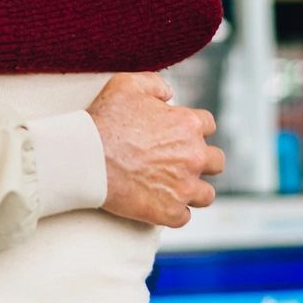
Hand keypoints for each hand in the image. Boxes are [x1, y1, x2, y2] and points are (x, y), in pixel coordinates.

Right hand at [89, 73, 222, 228]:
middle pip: (216, 162)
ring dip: (194, 192)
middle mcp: (193, 156)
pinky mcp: (169, 212)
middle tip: (182, 164)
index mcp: (187, 124)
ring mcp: (184, 187)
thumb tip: (169, 94)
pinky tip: (159, 206)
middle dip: (202, 162)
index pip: (208, 125)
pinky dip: (172, 213)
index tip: (180, 136)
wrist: (85, 157)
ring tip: (175, 190)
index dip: (194, 129)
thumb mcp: (127, 85)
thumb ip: (155, 84)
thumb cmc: (104, 119)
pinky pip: (183, 217)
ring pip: (206, 195)